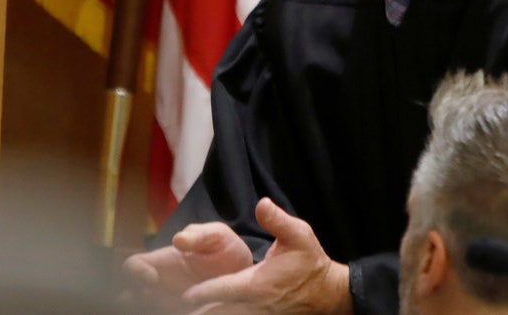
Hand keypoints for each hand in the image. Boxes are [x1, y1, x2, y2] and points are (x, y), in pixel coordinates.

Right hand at [122, 221, 253, 310]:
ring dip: (147, 308)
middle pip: (129, 292)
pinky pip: (165, 314)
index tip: (152, 278)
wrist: (244, 272)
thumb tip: (178, 240)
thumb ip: (198, 235)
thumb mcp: (216, 235)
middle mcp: (160, 283)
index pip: (132, 266)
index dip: (135, 272)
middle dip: (131, 298)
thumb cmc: (225, 249)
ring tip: (168, 307)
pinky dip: (163, 312)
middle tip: (153, 299)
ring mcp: (168, 300)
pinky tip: (184, 311)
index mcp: (162, 261)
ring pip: (143, 307)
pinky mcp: (183, 312)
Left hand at [181, 198, 351, 313]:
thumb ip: (278, 220)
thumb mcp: (299, 235)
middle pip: (219, 312)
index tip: (185, 295)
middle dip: (200, 311)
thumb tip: (262, 203)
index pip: (221, 290)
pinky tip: (210, 311)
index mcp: (257, 284)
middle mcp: (254, 304)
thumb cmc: (310, 262)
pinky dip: (224, 314)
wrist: (329, 292)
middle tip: (178, 307)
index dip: (201, 293)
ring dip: (210, 313)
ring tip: (188, 311)